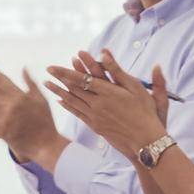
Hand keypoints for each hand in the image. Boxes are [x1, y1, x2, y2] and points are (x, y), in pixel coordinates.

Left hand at [45, 49, 168, 158]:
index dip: (67, 71)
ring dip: (58, 90)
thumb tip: (104, 53)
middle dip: (60, 78)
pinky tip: (60, 100)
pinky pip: (77, 113)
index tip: (55, 66)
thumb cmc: (145, 111)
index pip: (82, 78)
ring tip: (47, 83)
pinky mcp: (95, 125)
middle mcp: (98, 104)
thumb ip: (118, 70)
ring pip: (73, 100)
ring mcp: (95, 116)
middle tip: (48, 70)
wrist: (146, 140)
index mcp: (108, 92)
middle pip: (74, 88)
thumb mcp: (135, 88)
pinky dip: (67, 105)